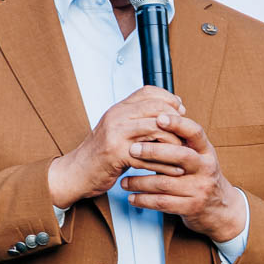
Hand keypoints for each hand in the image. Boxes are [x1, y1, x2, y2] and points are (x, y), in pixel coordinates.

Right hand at [48, 87, 186, 207]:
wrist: (77, 172)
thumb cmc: (102, 154)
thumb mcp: (118, 129)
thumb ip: (139, 119)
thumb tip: (170, 109)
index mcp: (118, 108)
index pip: (149, 92)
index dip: (169, 99)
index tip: (181, 112)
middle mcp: (116, 116)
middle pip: (156, 108)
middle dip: (176, 122)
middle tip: (187, 135)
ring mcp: (115, 134)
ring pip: (155, 130)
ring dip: (174, 143)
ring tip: (184, 153)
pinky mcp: (115, 154)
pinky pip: (148, 157)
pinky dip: (165, 165)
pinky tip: (175, 170)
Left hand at [119, 113, 247, 243]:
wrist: (219, 209)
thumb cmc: (199, 177)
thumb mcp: (197, 157)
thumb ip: (179, 143)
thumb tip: (151, 121)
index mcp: (206, 151)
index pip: (195, 132)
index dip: (178, 123)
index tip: (159, 118)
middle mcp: (205, 168)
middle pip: (180, 155)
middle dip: (154, 151)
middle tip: (132, 149)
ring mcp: (199, 188)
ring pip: (165, 182)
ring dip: (140, 182)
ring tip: (124, 182)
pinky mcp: (191, 207)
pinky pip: (163, 203)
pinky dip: (144, 200)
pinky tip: (132, 198)